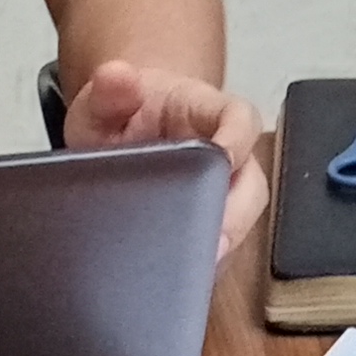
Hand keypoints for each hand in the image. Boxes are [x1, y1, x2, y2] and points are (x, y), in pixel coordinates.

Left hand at [66, 59, 272, 258]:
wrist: (121, 131)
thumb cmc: (121, 113)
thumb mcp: (104, 97)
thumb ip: (109, 88)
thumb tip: (115, 76)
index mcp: (204, 111)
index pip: (240, 118)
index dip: (239, 139)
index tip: (224, 159)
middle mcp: (225, 152)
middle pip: (252, 182)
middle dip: (238, 214)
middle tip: (215, 240)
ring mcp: (221, 190)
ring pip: (242, 218)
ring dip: (227, 244)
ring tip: (200, 268)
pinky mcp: (209, 222)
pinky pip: (222, 244)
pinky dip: (209, 262)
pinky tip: (186, 278)